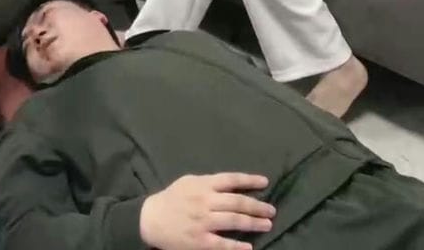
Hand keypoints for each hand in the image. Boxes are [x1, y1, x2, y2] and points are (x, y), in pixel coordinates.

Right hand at [139, 173, 274, 249]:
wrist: (151, 219)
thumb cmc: (172, 198)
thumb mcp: (189, 182)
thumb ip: (209, 183)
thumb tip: (232, 184)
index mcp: (203, 185)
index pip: (230, 180)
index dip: (249, 180)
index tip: (265, 182)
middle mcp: (205, 201)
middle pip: (236, 202)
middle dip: (257, 206)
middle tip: (272, 210)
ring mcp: (203, 222)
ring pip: (233, 221)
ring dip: (252, 223)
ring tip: (266, 224)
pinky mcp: (199, 241)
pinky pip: (222, 244)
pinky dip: (236, 246)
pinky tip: (249, 247)